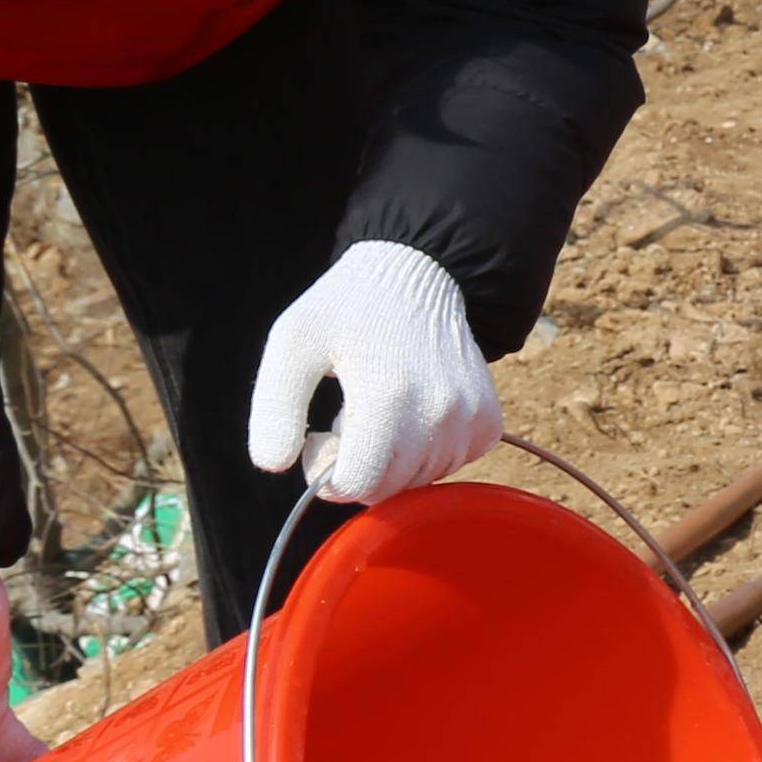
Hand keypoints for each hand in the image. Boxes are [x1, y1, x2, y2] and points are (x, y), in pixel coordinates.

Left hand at [247, 239, 501, 506]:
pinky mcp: (487, 419)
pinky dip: (426, 453)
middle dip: (357, 466)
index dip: (325, 472)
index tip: (319, 434)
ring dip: (391, 460)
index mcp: (387, 397)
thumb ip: (274, 410)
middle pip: (386, 488)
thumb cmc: (347, 309)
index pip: (355, 484)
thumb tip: (277, 467)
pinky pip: (451, 466)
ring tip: (381, 410)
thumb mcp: (292, 344)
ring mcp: (470, 417)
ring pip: (418, 480)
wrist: (416, 274)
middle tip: (347, 418)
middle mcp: (439, 412)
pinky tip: (413, 414)